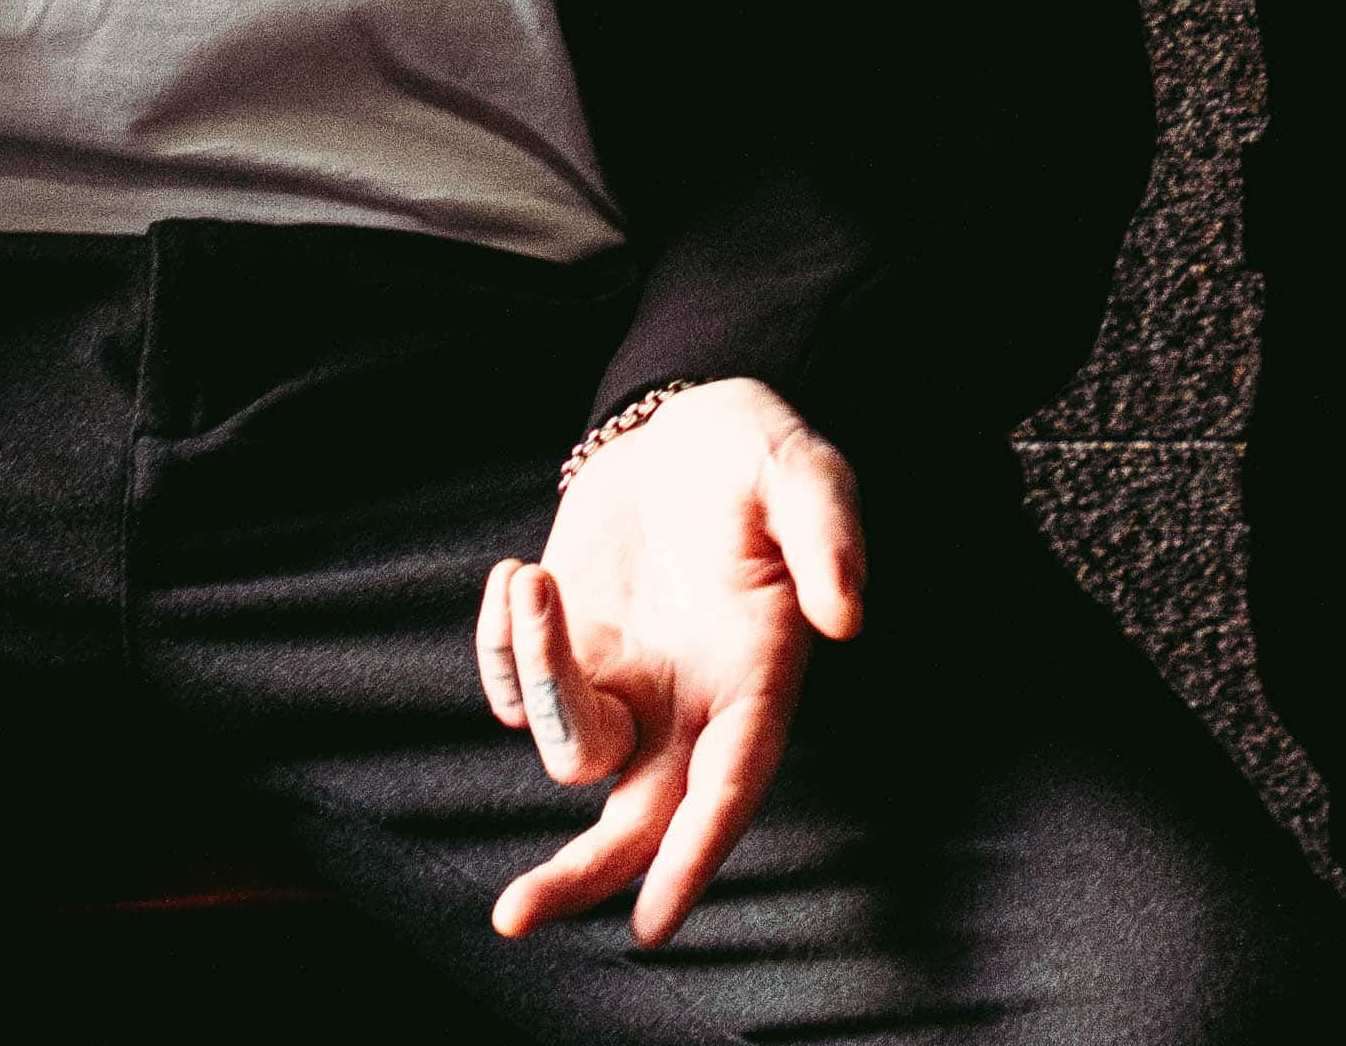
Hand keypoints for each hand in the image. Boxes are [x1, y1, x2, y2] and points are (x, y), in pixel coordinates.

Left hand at [474, 380, 865, 946]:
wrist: (685, 426)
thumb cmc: (756, 457)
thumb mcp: (804, 474)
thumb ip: (828, 537)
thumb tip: (847, 613)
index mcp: (754, 686)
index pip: (726, 792)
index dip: (693, 858)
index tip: (653, 921)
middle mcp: (686, 711)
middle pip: (634, 826)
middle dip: (579, 877)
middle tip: (515, 914)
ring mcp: (622, 689)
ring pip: (567, 748)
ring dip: (534, 675)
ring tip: (530, 579)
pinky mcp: (568, 655)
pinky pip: (513, 693)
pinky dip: (499, 649)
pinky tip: (517, 577)